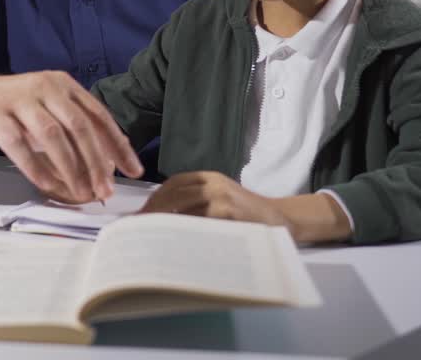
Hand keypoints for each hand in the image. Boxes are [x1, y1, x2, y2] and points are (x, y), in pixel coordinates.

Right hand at [0, 71, 143, 203]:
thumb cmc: (15, 108)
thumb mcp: (49, 109)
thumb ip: (74, 130)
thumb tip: (106, 165)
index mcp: (64, 85)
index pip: (98, 116)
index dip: (118, 145)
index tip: (133, 171)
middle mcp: (45, 87)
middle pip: (79, 126)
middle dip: (97, 161)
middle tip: (106, 189)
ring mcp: (19, 100)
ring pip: (53, 136)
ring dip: (71, 168)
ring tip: (81, 192)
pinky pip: (19, 144)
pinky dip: (36, 167)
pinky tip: (48, 185)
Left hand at [140, 171, 287, 226]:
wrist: (280, 221)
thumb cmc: (246, 217)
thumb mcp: (220, 203)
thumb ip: (195, 206)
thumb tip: (159, 221)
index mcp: (209, 178)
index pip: (174, 183)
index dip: (155, 198)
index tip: (140, 215)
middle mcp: (214, 183)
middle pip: (174, 193)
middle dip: (154, 211)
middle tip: (139, 228)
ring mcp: (222, 196)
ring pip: (184, 206)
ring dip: (165, 221)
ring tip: (151, 236)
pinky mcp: (229, 212)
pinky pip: (200, 222)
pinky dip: (185, 232)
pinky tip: (175, 243)